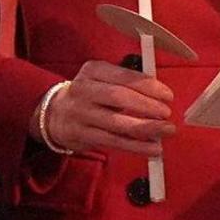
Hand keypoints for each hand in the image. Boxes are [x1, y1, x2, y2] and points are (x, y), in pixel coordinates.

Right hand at [43, 61, 174, 157]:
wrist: (52, 114)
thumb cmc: (89, 96)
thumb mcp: (101, 79)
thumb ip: (127, 84)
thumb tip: (160, 97)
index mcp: (92, 70)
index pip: (123, 76)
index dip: (148, 86)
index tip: (167, 95)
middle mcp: (83, 90)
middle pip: (119, 98)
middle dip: (147, 106)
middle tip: (166, 113)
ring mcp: (81, 114)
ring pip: (117, 123)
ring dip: (146, 128)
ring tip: (166, 130)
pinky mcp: (81, 135)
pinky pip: (113, 142)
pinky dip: (136, 146)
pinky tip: (152, 148)